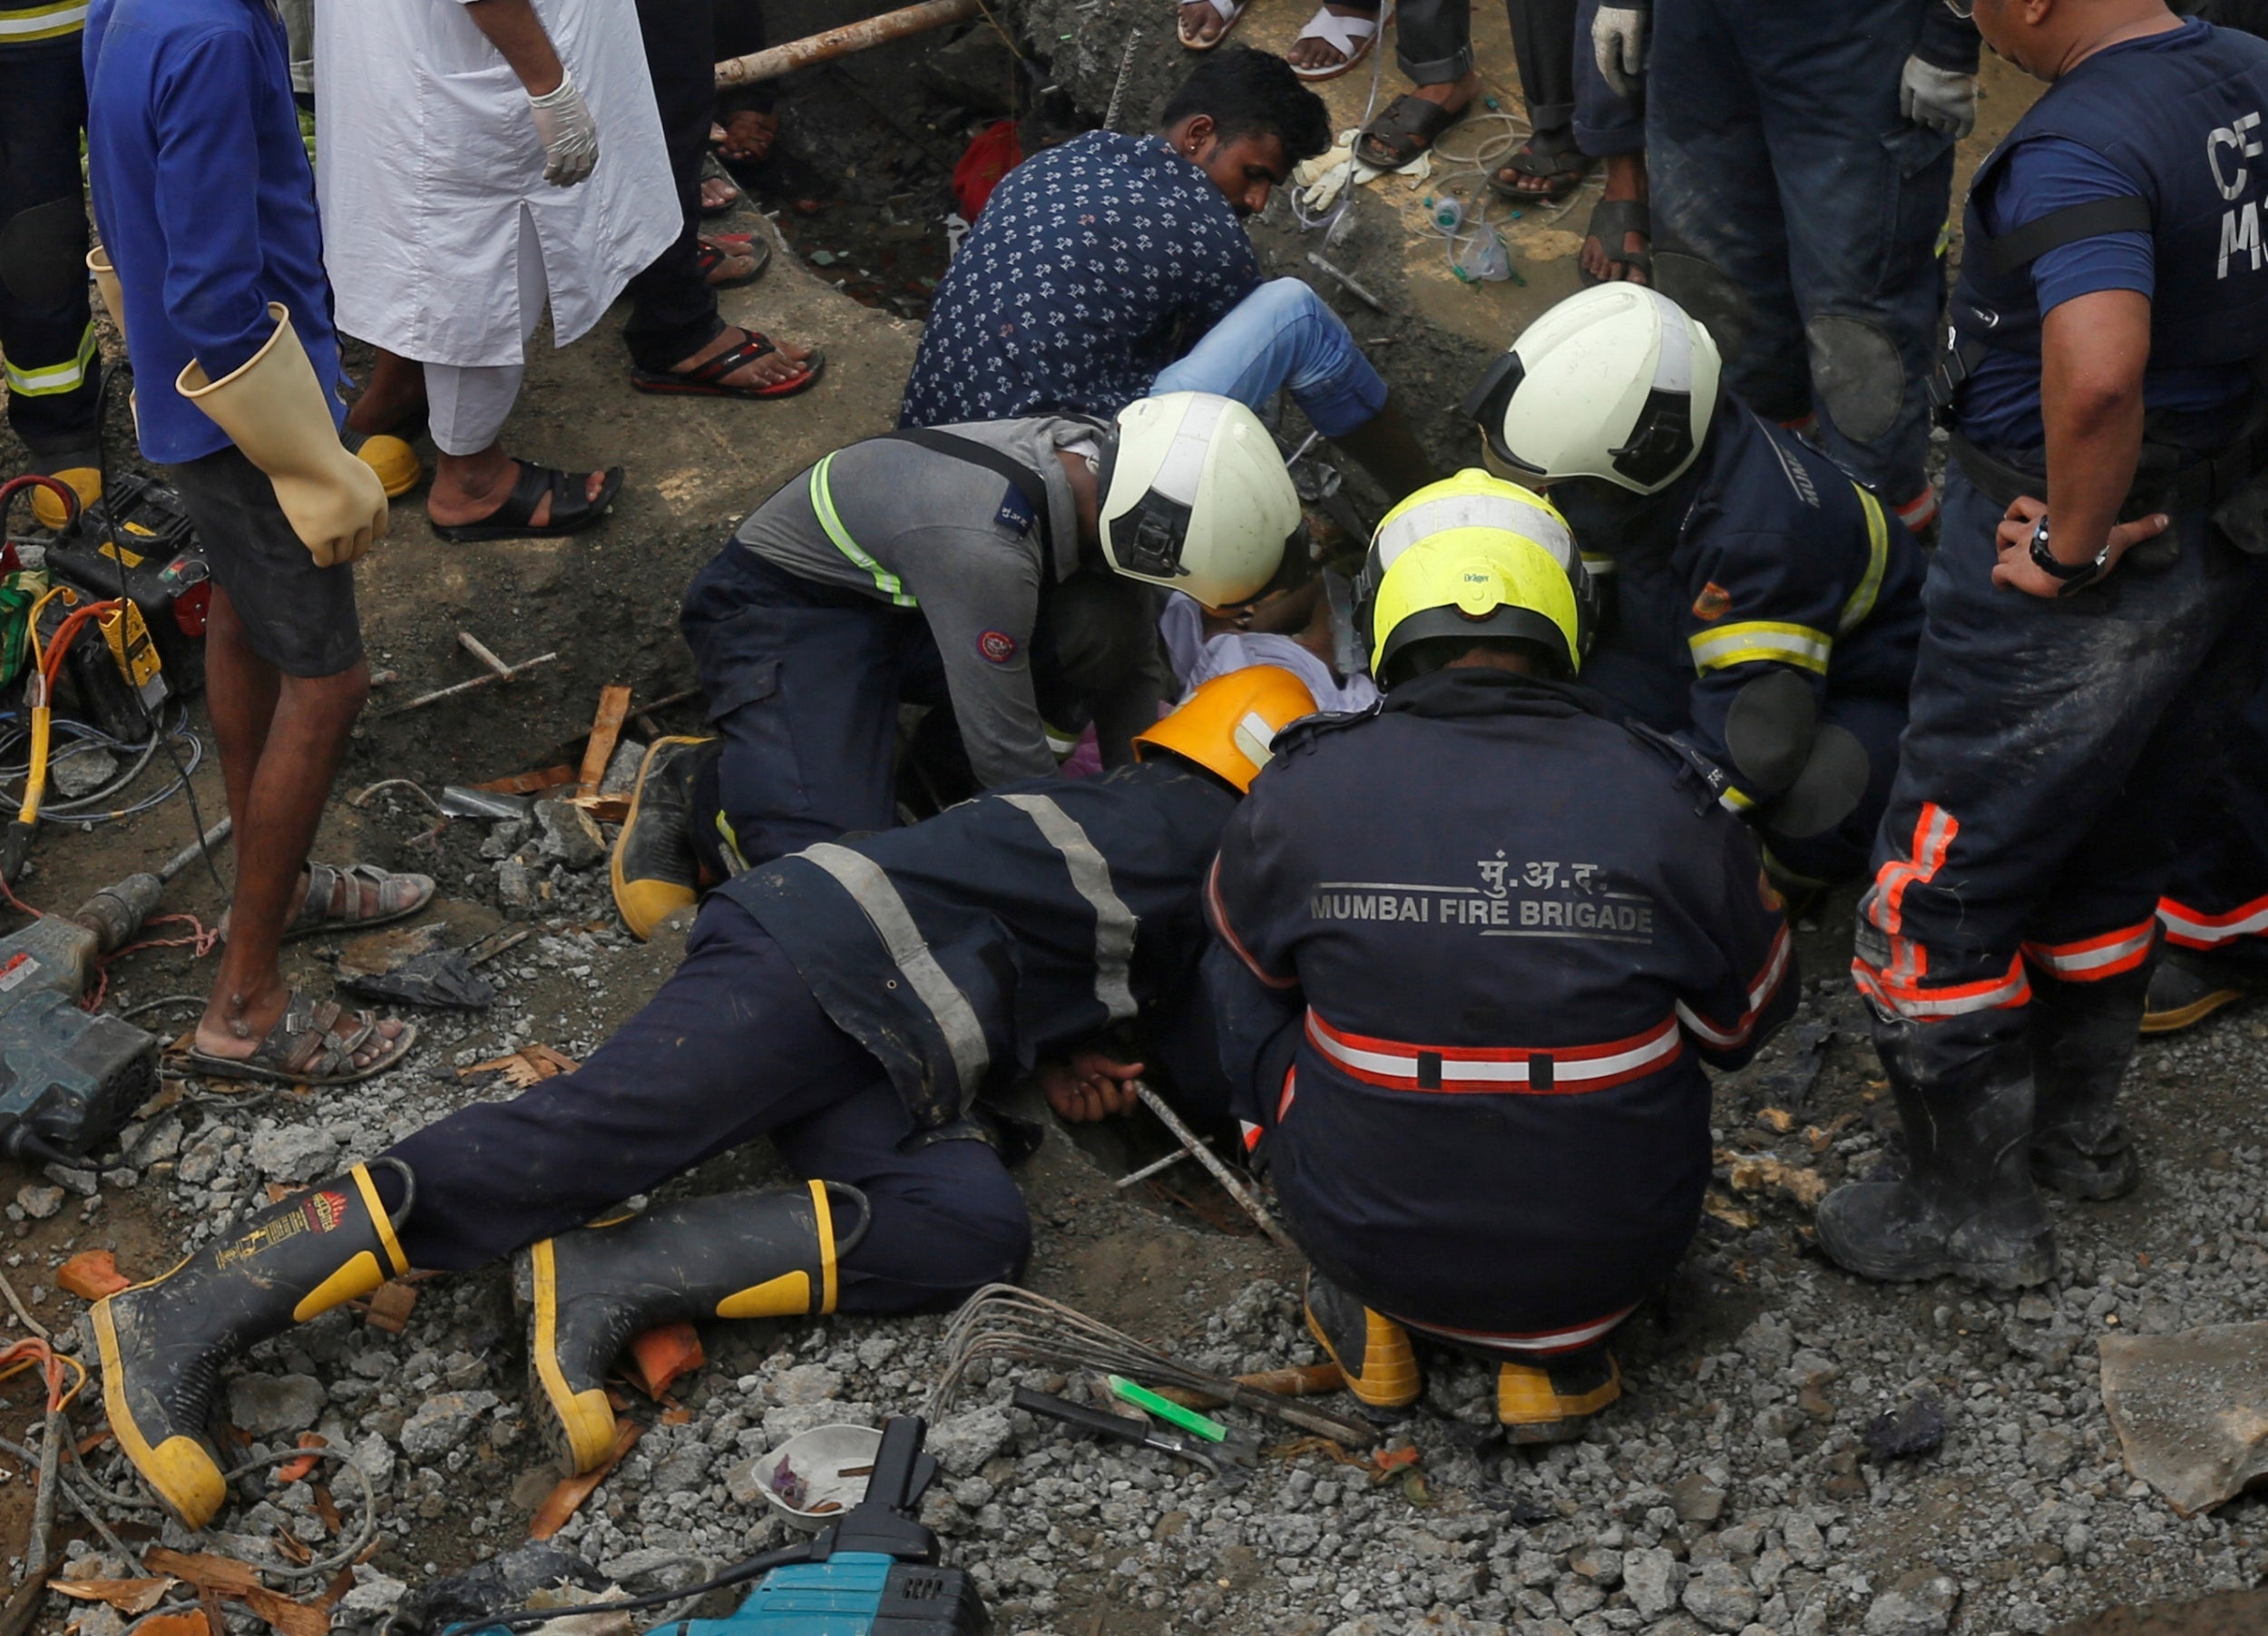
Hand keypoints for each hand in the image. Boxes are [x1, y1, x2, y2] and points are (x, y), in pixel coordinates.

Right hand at [273, 456, 387, 566]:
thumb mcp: (351, 467)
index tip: (358, 538)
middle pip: (362, 545)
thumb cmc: (321, 454)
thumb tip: (347, 497)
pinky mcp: (319, 538)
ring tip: (330, 555)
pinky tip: (317, 559)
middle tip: (345, 553)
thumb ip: (355, 486)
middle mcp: (364, 519)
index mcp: (377, 500)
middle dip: (354, 550)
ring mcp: (343, 530)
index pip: (378, 529)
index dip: (367, 535)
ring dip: (338, 556)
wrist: (304, 456)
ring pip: (344, 554)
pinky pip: (325, 558)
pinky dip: (323, 560)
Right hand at [527, 69, 598, 186]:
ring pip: (568, 170)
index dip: (587, 167)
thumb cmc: (563, 97)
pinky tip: (546, 176)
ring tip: (555, 182)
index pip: (592, 156)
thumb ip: (578, 125)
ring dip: (561, 178)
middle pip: (582, 167)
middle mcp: (583, 143)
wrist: (554, 92)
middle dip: (574, 177)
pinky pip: (555, 167)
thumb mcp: (579, 113)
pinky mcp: (556, 147)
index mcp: (590, 134)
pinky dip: (551, 174)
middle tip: (567, 183)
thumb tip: (571, 131)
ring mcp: (570, 146)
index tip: (581, 173)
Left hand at [1036, 1049, 1143, 1122]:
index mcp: (1108, 1092)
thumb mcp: (1098, 1062)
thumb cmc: (1075, 1059)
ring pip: (1097, 1114)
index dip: (1129, 1099)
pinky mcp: (1069, 1113)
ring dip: (1091, 1095)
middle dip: (1105, 1089)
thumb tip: (1141, 1067)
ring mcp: (1084, 1110)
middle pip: (1113, 1108)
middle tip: (1094, 1077)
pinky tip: (1072, 1092)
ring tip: (1081, 1083)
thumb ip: (1118, 1069)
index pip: (1126, 1106)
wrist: (1053, 1059)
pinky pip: (1081, 1115)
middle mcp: (1098, 1104)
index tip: (1127, 1084)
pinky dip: (1078, 1102)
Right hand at [1593, 6, 1646, 96]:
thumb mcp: (1633, 31)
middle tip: (1630, 88)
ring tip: (1629, 76)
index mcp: (1603, 43)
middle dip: (1617, 79)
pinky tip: (1625, 60)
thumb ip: (1632, 53)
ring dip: (1617, 69)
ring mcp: (1601, 32)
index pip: (1608, 70)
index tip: (1625, 94)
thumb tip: (1632, 72)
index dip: (1616, 84)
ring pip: (1607, 57)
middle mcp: (1598, 40)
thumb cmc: (1629, 9)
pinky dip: (1617, 58)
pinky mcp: (1607, 25)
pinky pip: (1610, 48)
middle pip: (1605, 65)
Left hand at [1899, 55, 1975, 140]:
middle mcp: (1934, 110)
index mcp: (1919, 103)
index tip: (1923, 114)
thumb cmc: (1925, 61)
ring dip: (1946, 124)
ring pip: (1947, 125)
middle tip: (1937, 114)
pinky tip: (1959, 135)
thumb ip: (1905, 96)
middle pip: (1932, 122)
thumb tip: (1904, 115)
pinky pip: (1967, 124)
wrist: (1949, 51)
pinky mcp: (1967, 106)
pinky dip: (1963, 131)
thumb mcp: (1907, 77)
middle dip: (1932, 119)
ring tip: (1948, 121)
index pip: (1917, 117)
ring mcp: (1951, 109)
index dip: (1920, 115)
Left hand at [1989, 495, 2169, 598]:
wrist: (2072, 560)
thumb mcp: (2118, 535)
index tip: (2020, 521)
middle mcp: (2028, 534)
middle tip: (2012, 546)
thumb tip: (2166, 520)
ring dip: (2001, 554)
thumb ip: (2139, 528)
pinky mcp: (2012, 572)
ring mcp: (2018, 553)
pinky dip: (1999, 580)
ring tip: (2008, 562)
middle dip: (2005, 537)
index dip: (2019, 513)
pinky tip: (2005, 586)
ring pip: (1999, 548)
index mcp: (2047, 521)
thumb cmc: (2093, 545)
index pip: (2023, 506)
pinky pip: (1997, 575)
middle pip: (2004, 527)